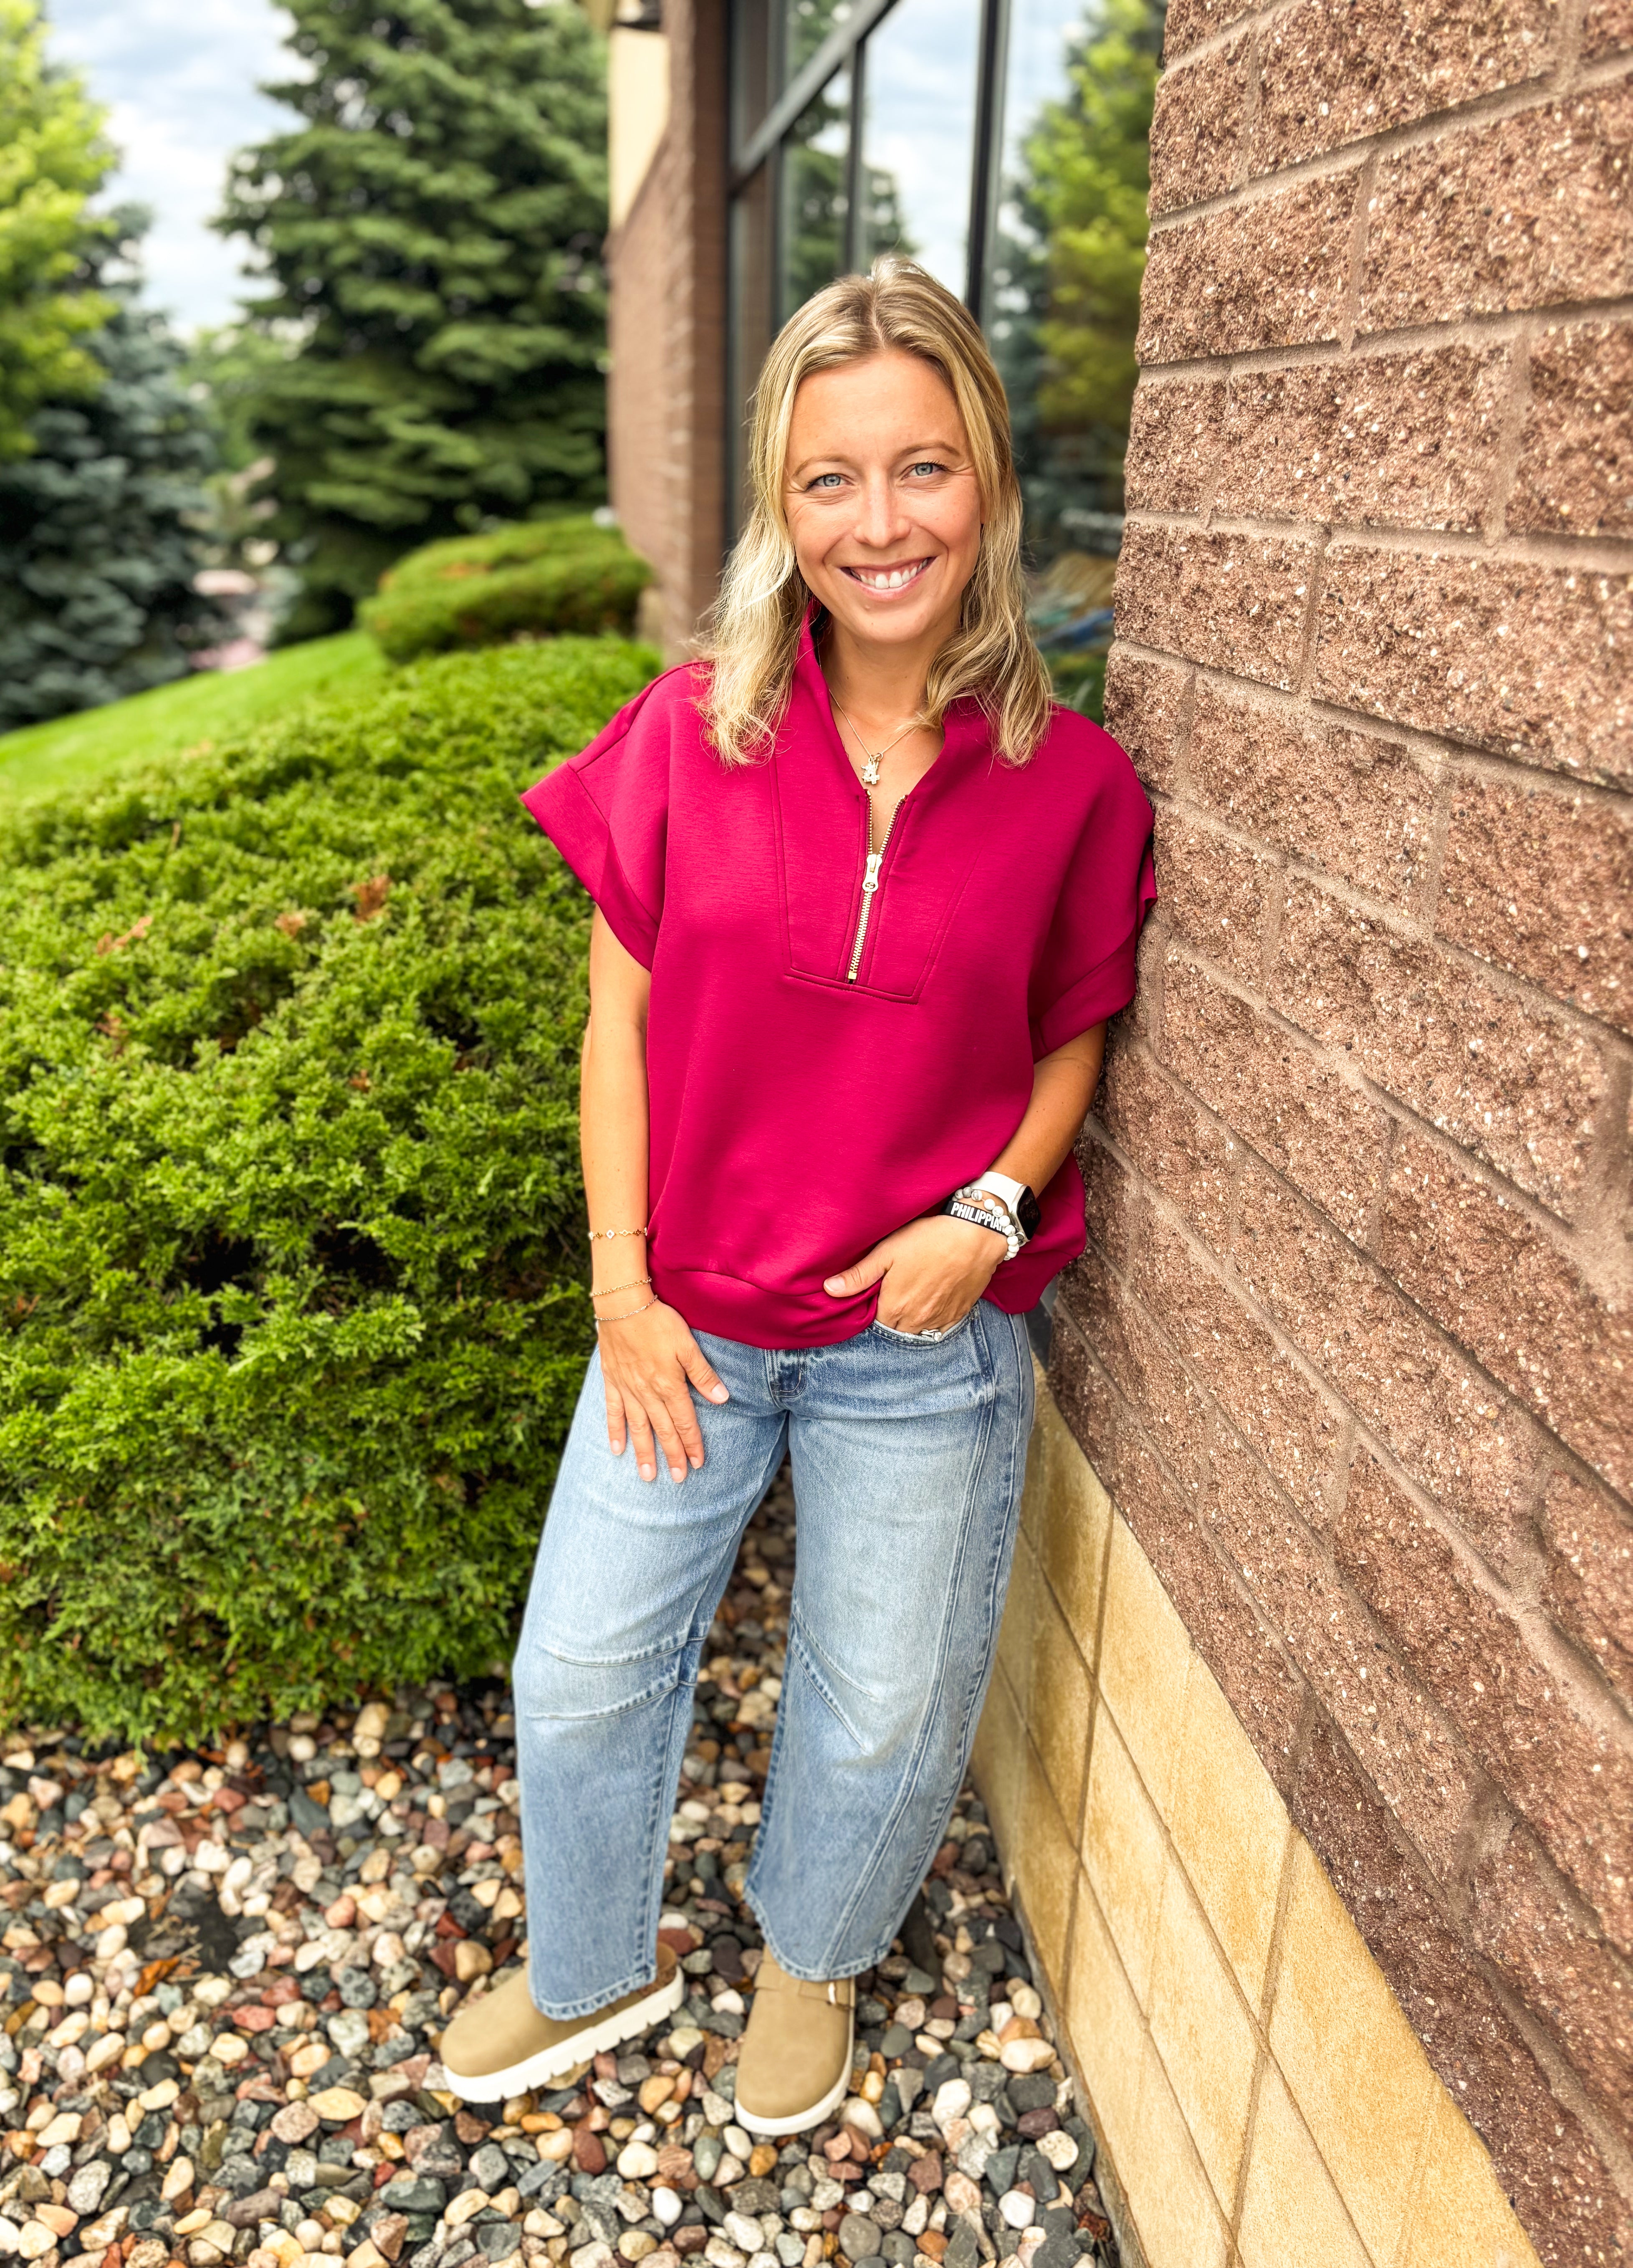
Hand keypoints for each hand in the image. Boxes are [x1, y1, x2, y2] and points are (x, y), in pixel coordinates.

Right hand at [597, 1300, 728, 1482]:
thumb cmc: (659, 1322)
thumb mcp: (687, 1345)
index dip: (692, 1444)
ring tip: (648, 1475)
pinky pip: (613, 1411)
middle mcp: (648, 1392)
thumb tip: (723, 1399)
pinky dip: (615, 1431)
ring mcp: (627, 1389)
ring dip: (644, 1452)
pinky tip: (617, 1450)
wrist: (623, 1305)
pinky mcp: (612, 1381)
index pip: (685, 1421)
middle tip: (677, 1479)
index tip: (698, 1464)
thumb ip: (703, 1374)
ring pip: (638, 1427)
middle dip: (672, 1455)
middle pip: (663, 1430)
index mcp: (669, 1384)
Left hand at [823, 1213, 1004, 1334]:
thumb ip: (859, 1275)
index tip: (879, 1291)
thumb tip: (829, 1289)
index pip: (874, 1322)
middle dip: (892, 1315)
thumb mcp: (887, 1251)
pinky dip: (933, 1318)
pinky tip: (933, 1298)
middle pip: (895, 1328)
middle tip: (897, 1290)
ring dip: (912, 1318)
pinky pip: (940, 1327)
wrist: (975, 1234)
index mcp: (894, 1309)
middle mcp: (915, 1322)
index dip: (875, 1307)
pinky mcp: (959, 1314)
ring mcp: (939, 1320)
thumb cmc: (928, 1239)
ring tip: (915, 1293)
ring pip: (918, 1329)